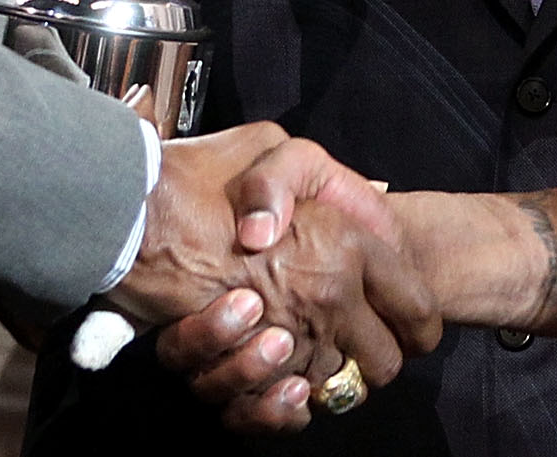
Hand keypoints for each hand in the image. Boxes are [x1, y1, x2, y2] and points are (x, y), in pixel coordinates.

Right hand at [153, 136, 439, 431]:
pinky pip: (285, 411)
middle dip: (376, 361)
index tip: (410, 328)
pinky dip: (285, 408)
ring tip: (305, 354)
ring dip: (324, 380)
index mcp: (349, 244)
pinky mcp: (247, 370)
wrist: (136, 216)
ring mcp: (290, 338)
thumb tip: (350, 196)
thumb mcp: (273, 145)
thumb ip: (317, 176)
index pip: (418, 308)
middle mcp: (330, 296)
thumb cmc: (203, 177)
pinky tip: (283, 387)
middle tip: (356, 346)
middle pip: (386, 364)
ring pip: (336, 390)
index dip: (420, 326)